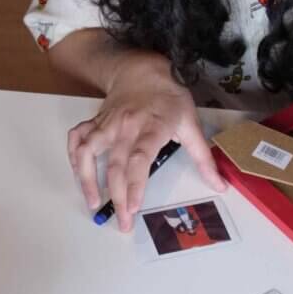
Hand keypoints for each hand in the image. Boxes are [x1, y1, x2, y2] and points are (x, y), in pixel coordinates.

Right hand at [67, 51, 225, 231]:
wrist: (142, 70)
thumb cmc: (169, 98)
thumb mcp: (192, 123)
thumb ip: (203, 157)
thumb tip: (219, 184)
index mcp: (152, 127)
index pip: (139, 159)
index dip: (134, 185)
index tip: (134, 208)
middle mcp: (125, 127)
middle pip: (115, 165)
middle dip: (117, 197)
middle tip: (122, 223)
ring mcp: (107, 124)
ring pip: (87, 152)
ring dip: (86, 179)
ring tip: (93, 203)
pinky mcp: (95, 122)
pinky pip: (77, 139)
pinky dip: (73, 157)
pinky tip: (78, 175)